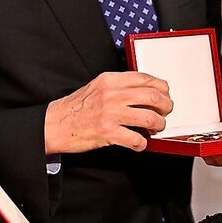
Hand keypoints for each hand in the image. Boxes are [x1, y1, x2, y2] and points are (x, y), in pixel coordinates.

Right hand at [45, 72, 172, 154]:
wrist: (55, 124)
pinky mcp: (107, 133)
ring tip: (156, 128)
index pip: (144, 78)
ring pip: (149, 117)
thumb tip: (144, 92)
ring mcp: (110, 114)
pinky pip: (136, 139)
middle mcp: (111, 95)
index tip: (165, 94)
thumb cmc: (75, 108)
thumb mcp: (97, 87)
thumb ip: (118, 87)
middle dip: (166, 106)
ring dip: (159, 125)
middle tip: (165, 112)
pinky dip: (142, 144)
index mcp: (109, 80)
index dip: (161, 87)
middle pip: (152, 96)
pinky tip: (140, 143)